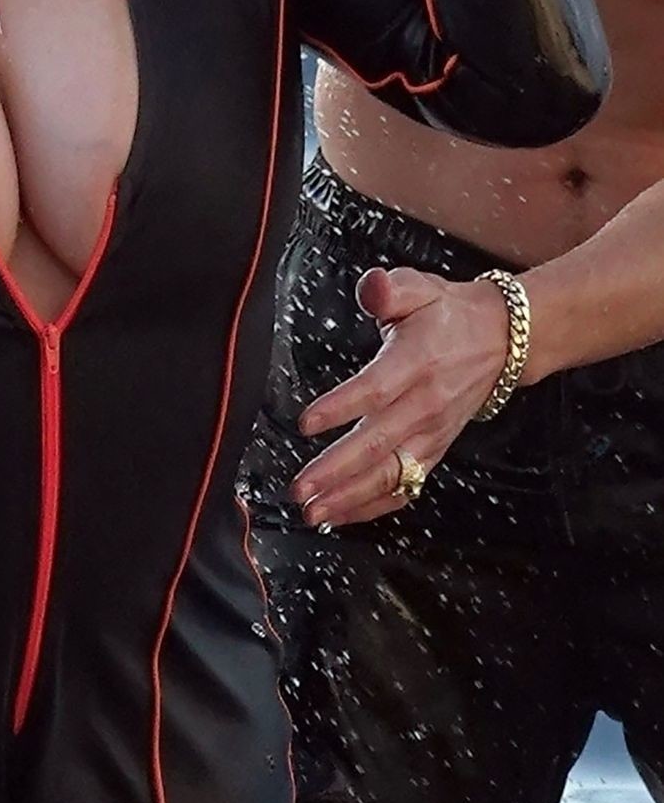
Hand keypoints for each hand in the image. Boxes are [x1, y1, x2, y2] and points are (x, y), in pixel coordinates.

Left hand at [288, 265, 514, 527]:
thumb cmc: (448, 315)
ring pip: (391, 475)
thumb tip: (372, 288)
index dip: (340, 407)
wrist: (501, 340)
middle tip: (300, 487)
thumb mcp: (419, 287)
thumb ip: (390, 289)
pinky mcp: (434, 451)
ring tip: (313, 510)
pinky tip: (343, 514)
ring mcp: (431, 434)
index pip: (376, 390)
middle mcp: (425, 405)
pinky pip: (405, 486)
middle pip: (378, 444)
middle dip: (336, 470)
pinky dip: (374, 505)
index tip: (306, 422)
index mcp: (416, 363)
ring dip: (350, 498)